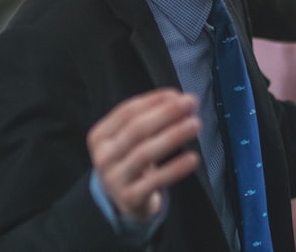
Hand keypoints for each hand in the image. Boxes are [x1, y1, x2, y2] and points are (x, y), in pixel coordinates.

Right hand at [87, 88, 200, 220]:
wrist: (124, 201)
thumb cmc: (131, 160)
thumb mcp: (130, 139)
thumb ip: (149, 117)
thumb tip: (176, 97)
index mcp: (100, 136)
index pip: (126, 112)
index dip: (153, 100)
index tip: (178, 94)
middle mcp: (103, 157)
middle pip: (136, 130)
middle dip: (166, 114)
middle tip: (191, 103)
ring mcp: (114, 179)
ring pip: (145, 153)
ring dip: (173, 136)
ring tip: (195, 124)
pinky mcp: (130, 198)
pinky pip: (155, 181)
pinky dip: (175, 168)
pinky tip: (193, 158)